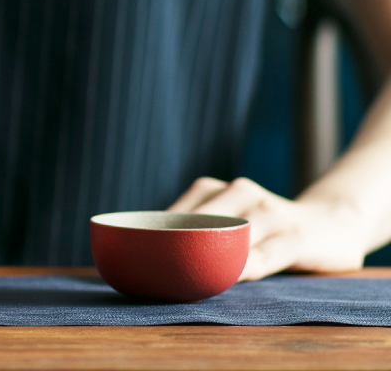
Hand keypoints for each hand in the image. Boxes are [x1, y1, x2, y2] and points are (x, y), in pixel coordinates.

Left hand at [167, 177, 367, 279]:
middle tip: (160, 278)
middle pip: (199, 225)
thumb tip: (147, 260)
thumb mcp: (226, 225)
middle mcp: (239, 191)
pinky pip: (263, 255)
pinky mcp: (295, 234)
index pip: (175, 214)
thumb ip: (194, 236)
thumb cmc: (263, 233)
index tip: (142, 262)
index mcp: (213, 189)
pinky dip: (244, 268)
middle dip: (179, 251)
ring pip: (230, 239)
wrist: (330, 225)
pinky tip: (230, 279)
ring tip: (190, 283)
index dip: (158, 240)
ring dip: (211, 262)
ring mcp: (268, 209)